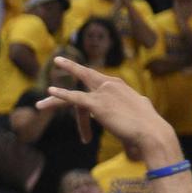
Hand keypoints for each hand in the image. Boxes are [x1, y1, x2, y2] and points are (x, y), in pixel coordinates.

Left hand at [35, 56, 171, 147]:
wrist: (152, 132)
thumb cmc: (148, 125)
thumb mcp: (142, 108)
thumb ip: (137, 102)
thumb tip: (142, 101)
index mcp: (119, 85)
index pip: (98, 82)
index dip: (87, 92)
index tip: (81, 106)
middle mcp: (110, 85)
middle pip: (85, 76)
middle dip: (71, 68)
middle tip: (58, 60)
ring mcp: (102, 93)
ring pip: (73, 94)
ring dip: (54, 101)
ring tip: (39, 105)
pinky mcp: (97, 104)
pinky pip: (74, 98)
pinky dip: (62, 95)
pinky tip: (50, 92)